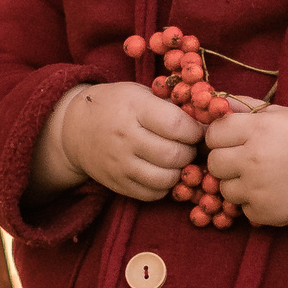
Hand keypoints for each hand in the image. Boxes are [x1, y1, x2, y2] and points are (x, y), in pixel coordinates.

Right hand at [33, 83, 204, 200]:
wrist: (75, 128)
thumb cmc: (117, 105)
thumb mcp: (141, 93)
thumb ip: (172, 106)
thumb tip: (212, 120)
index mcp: (134, 108)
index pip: (178, 126)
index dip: (196, 131)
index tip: (198, 129)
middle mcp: (126, 137)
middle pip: (174, 155)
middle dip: (190, 152)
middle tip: (189, 146)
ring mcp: (120, 164)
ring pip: (166, 179)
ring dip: (180, 172)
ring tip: (177, 160)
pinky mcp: (117, 184)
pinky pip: (152, 194)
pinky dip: (164, 186)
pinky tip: (163, 172)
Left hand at [206, 103, 287, 228]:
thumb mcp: (279, 113)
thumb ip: (243, 107)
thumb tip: (210, 102)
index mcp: (257, 129)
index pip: (213, 134)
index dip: (220, 137)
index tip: (233, 140)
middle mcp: (254, 159)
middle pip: (213, 163)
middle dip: (224, 161)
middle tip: (244, 161)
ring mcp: (258, 188)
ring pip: (224, 188)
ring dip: (237, 184)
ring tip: (261, 178)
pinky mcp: (265, 212)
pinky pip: (241, 208)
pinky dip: (252, 203)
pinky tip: (271, 193)